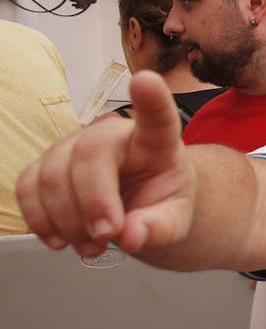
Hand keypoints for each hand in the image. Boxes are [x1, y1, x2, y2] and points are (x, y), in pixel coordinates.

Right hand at [16, 70, 195, 256]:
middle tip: (106, 238)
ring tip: (92, 247)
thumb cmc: (161, 204)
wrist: (139, 209)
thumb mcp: (174, 221)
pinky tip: (61, 239)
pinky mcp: (47, 165)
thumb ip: (158, 229)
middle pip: (89, 155)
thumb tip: (131, 235)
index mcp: (156, 144)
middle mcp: (112, 136)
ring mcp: (74, 147)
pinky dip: (40, 219)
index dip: (151, 99)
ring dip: (66, 221)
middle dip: (92, 203)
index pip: (157, 117)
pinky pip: (28, 187)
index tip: (147, 81)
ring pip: (53, 175)